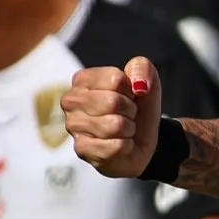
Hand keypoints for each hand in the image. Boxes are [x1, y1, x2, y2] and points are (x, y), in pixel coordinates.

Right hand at [62, 57, 161, 179]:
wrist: (141, 142)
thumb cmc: (138, 109)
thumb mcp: (147, 82)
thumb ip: (142, 68)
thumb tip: (139, 85)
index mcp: (83, 79)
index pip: (115, 79)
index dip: (131, 89)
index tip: (129, 96)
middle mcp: (71, 101)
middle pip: (113, 102)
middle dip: (130, 110)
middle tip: (127, 114)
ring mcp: (73, 126)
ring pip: (115, 125)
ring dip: (128, 128)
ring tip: (123, 129)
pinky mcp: (82, 149)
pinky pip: (116, 146)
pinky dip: (126, 146)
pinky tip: (119, 144)